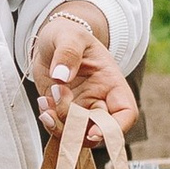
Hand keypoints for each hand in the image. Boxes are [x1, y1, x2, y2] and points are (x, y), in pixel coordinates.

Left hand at [31, 1, 139, 139]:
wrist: (51, 40)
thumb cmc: (68, 35)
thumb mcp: (69, 36)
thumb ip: (68, 53)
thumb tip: (61, 76)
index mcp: (112, 83)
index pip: (126, 113)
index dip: (114, 129)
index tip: (93, 131)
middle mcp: (100, 100)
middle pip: (98, 129)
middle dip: (77, 126)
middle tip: (56, 101)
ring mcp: (81, 108)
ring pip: (77, 134)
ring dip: (59, 125)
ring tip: (46, 100)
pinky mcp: (63, 112)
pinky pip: (59, 128)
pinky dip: (49, 121)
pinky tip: (43, 102)